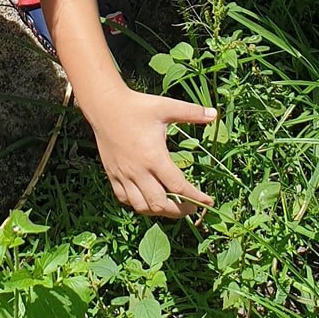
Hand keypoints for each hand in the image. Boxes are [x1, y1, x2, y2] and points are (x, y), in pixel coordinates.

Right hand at [92, 90, 216, 219]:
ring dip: (158, 211)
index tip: (208, 201)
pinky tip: (147, 199)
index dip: (196, 197)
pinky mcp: (112, 174)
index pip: (178, 187)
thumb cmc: (136, 106)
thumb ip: (191, 113)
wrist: (104, 106)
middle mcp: (138, 171)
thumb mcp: (166, 107)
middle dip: (179, 211)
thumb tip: (214, 114)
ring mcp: (123, 175)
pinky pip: (124, 198)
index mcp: (154, 157)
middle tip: (192, 207)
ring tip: (171, 206)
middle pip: (160, 205)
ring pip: (141, 206)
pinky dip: (138, 204)